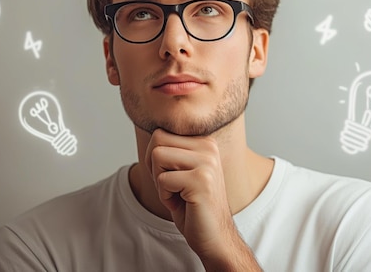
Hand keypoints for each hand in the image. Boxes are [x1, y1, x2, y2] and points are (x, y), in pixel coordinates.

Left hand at [146, 128, 260, 270]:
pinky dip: (165, 197)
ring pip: (157, 156)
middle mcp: (209, 146)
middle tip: (172, 186)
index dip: (156, 159)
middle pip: (157, 140)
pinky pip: (162, 180)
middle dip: (155, 167)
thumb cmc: (193, 207)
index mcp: (205, 142)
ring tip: (178, 194)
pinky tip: (182, 203)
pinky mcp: (202, 180)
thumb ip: (172, 150)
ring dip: (159, 181)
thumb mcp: (182, 171)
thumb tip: (154, 133)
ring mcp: (207, 162)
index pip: (161, 133)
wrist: (215, 237)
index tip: (173, 178)